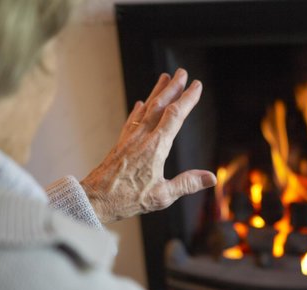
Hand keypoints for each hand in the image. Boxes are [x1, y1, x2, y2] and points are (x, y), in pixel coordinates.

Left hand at [81, 69, 216, 222]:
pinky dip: (139, 110)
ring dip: (156, 92)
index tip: (196, 86)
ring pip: (145, 109)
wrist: (94, 199)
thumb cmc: (127, 199)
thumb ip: (187, 184)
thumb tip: (211, 177)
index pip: (175, 116)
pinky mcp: (121, 144)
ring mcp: (130, 139)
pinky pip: (132, 120)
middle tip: (182, 72)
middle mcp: (142, 137)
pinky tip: (139, 104)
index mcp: (155, 147)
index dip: (187, 99)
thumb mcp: (162, 196)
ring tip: (164, 78)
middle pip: (160, 105)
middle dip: (173, 88)